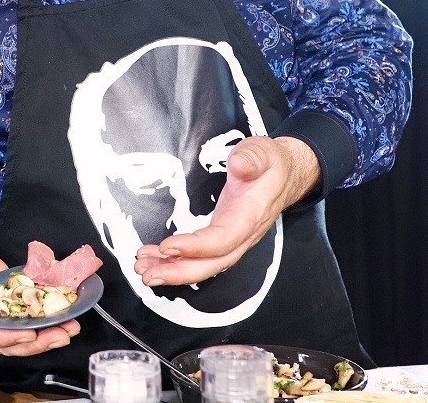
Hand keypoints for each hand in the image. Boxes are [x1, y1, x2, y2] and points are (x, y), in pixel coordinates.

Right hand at [0, 225, 79, 355]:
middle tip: (59, 335)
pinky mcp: (7, 300)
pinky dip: (45, 316)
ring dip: (46, 334)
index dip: (5, 338)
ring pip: (20, 332)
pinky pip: (26, 314)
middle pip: (7, 342)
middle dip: (35, 342)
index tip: (26, 334)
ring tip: (69, 328)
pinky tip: (64, 312)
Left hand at [133, 136, 318, 286]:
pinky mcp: (223, 236)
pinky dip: (175, 261)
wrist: (284, 174)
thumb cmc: (271, 163)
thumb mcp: (264, 152)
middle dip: (179, 272)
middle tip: (147, 275)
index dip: (196, 247)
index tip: (167, 246)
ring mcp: (233, 239)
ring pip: (204, 264)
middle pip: (212, 263)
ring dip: (172, 270)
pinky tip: (153, 258)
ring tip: (143, 269)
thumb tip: (240, 165)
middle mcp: (243, 235)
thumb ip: (252, 158)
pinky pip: (200, 256)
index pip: (223, 239)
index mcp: (251, 215)